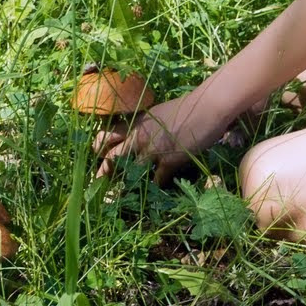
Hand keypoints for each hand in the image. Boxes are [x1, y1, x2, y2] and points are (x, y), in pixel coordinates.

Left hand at [93, 91, 236, 182]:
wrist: (208, 106)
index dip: (99, 148)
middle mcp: (139, 136)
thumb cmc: (187, 107)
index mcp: (136, 123)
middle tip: (101, 187)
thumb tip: (139, 138)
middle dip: (104, 174)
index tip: (97, 157)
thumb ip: (145, 126)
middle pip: (112, 158)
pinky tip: (156, 194)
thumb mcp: (158, 113)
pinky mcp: (169, 161)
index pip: (107, 136)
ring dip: (127, 187)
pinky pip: (156, 181)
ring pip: (130, 173)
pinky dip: (156, 189)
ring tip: (123, 198)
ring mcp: (153, 149)